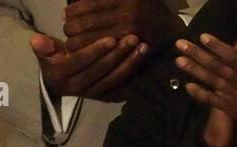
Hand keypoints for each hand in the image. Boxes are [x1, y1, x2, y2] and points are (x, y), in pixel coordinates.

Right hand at [31, 32, 148, 101]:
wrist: (61, 83)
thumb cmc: (54, 61)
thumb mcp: (45, 54)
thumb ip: (43, 47)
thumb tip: (37, 40)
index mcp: (63, 78)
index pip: (82, 63)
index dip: (96, 51)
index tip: (111, 38)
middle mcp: (80, 89)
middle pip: (103, 71)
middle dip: (119, 54)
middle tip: (133, 38)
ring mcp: (95, 94)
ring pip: (115, 78)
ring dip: (131, 63)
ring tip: (143, 47)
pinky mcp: (107, 96)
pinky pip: (123, 85)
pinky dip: (135, 73)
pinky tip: (144, 60)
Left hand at [63, 0, 184, 51]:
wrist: (170, 29)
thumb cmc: (145, 8)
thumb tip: (78, 3)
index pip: (88, 4)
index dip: (73, 10)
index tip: (66, 14)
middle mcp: (127, 13)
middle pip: (86, 22)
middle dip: (72, 28)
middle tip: (67, 30)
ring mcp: (130, 32)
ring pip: (92, 40)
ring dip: (77, 43)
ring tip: (72, 43)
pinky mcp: (132, 48)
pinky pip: (104, 51)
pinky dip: (90, 52)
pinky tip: (85, 52)